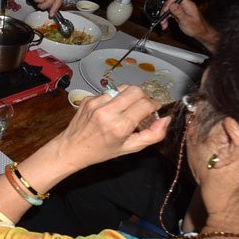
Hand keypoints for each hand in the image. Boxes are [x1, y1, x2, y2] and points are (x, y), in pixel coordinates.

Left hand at [52, 85, 169, 170]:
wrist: (72, 148)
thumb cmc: (100, 151)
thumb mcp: (129, 148)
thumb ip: (152, 135)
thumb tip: (166, 120)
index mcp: (119, 126)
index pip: (146, 104)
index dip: (155, 105)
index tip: (155, 109)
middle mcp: (107, 112)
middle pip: (136, 90)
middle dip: (144, 96)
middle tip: (143, 106)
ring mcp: (96, 103)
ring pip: (123, 88)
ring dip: (129, 96)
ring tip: (127, 109)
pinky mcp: (88, 98)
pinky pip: (109, 92)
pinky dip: (115, 98)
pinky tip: (111, 110)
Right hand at [161, 0, 218, 50]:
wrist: (200, 33)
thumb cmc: (196, 28)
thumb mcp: (186, 21)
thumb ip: (179, 12)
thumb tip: (172, 4)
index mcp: (188, 5)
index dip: (170, 1)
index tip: (166, 9)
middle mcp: (185, 6)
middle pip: (172, 3)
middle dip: (165, 11)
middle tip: (162, 18)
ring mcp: (182, 10)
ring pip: (170, 9)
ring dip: (165, 16)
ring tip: (163, 24)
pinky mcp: (179, 14)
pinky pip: (171, 14)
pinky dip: (167, 19)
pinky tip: (165, 24)